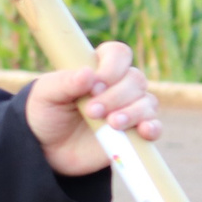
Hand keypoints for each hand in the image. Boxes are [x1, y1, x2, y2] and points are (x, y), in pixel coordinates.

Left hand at [26, 40, 161, 176]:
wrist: (48, 148)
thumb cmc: (46, 114)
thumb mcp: (46, 95)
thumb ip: (65, 82)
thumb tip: (88, 73)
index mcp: (97, 69)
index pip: (118, 54)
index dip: (112, 66)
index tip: (95, 84)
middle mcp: (118, 85)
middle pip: (134, 79)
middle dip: (114, 96)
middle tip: (92, 111)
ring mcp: (129, 108)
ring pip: (147, 102)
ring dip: (132, 112)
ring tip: (112, 123)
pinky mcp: (135, 132)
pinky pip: (154, 126)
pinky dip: (152, 127)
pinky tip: (143, 131)